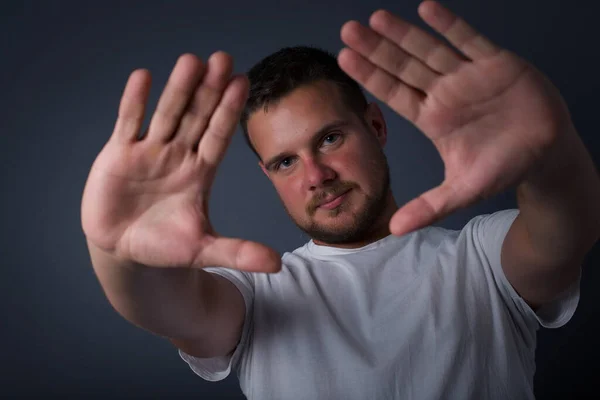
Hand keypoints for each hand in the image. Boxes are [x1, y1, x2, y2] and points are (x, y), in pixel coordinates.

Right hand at [81, 53, 280, 272]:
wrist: (125, 251)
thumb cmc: (166, 247)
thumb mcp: (203, 249)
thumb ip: (238, 252)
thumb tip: (277, 265)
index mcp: (200, 172)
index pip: (218, 135)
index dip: (229, 111)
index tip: (243, 83)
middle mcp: (178, 155)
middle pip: (196, 116)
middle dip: (209, 90)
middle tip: (223, 59)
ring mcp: (149, 152)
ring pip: (166, 114)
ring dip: (177, 89)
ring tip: (190, 61)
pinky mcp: (119, 154)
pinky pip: (128, 123)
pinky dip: (134, 103)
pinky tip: (143, 77)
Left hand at [339, 0, 572, 235]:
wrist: (545, 153)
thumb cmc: (502, 168)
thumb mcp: (463, 191)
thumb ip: (430, 207)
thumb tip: (393, 231)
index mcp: (433, 118)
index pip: (394, 94)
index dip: (370, 77)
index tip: (344, 60)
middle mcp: (445, 93)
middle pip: (404, 67)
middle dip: (377, 50)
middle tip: (348, 31)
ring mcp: (468, 76)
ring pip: (431, 50)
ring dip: (404, 34)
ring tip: (376, 18)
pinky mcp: (497, 63)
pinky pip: (470, 40)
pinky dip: (450, 25)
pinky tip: (427, 9)